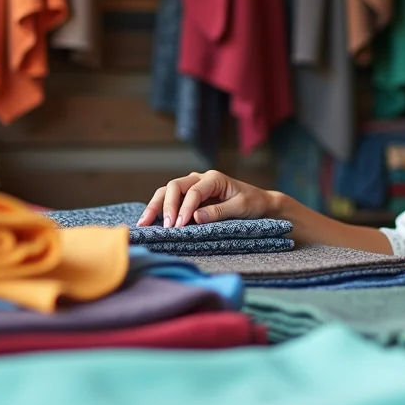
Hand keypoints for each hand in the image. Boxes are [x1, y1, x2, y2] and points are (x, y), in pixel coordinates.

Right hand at [139, 170, 275, 227]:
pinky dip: (160, 209)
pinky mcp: (190, 197)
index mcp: (214, 178)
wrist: (261, 204)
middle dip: (165, 206)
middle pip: (174, 187)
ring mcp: (193, 187)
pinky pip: (171, 200)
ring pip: (168, 191)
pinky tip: (150, 221)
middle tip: (164, 227)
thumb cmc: (253, 203)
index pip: (193, 191)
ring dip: (155, 206)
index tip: (179, 226)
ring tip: (144, 223)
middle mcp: (200, 179)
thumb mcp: (240, 208)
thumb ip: (218, 212)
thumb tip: (194, 218)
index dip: (184, 209)